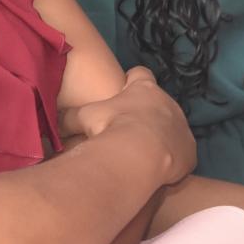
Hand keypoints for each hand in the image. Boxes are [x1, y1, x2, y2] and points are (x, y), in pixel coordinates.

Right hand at [59, 67, 195, 184]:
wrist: (142, 154)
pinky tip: (158, 169)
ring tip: (145, 153)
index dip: (133, 80)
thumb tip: (53, 122)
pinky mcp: (190, 150)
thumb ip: (70, 118)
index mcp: (143, 89)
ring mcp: (182, 126)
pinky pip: (181, 152)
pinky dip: (171, 158)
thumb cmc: (112, 128)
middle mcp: (167, 102)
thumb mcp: (84, 118)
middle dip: (147, 113)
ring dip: (161, 136)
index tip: (125, 90)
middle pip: (159, 102)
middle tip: (130, 130)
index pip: (140, 74)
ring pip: (172, 127)